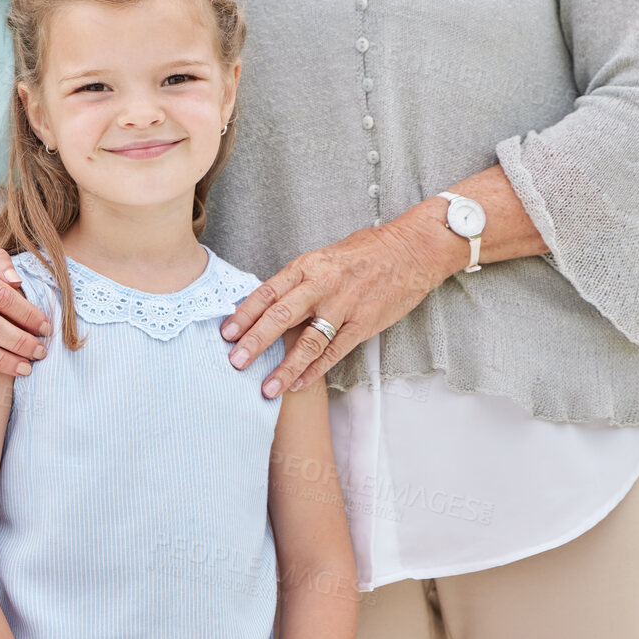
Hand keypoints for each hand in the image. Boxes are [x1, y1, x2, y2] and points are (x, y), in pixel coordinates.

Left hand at [220, 210, 462, 397]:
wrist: (412, 250)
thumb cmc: (367, 251)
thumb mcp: (326, 256)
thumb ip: (301, 278)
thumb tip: (271, 301)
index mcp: (308, 265)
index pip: (268, 291)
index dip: (245, 313)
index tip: (226, 332)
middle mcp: (323, 284)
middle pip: (281, 316)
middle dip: (255, 341)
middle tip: (235, 362)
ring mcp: (344, 306)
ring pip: (309, 341)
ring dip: (286, 367)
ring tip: (267, 388)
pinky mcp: (364, 323)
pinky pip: (335, 351)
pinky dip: (315, 370)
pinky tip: (299, 384)